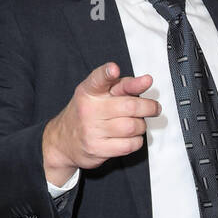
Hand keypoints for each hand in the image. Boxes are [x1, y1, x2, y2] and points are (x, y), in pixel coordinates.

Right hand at [42, 63, 160, 184]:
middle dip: (149, 107)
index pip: (98, 79)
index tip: (114, 69)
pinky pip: (129, 145)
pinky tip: (131, 137)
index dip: (107, 73)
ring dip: (141, 126)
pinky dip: (136, 141)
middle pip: (129, 106)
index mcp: (89, 91)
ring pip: (132, 126)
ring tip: (137, 124)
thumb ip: (123, 85)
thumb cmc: (87, 114)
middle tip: (154, 108)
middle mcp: (89, 109)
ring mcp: (92, 130)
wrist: (63, 141)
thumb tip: (146, 80)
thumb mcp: (99, 94)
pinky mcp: (97, 148)